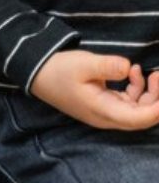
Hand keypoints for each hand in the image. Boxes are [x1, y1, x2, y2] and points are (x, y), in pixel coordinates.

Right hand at [30, 51, 158, 129]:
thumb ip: (107, 66)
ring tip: (150, 72)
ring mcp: (105, 112)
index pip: (140, 118)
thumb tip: (129, 66)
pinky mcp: (103, 104)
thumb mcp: (82, 64)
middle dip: (157, 99)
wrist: (36, 73)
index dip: (158, 108)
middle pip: (142, 117)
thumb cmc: (58, 70)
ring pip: (137, 110)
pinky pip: (128, 102)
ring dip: (149, 94)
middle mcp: (108, 117)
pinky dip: (136, 89)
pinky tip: (132, 72)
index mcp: (104, 111)